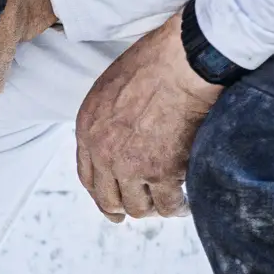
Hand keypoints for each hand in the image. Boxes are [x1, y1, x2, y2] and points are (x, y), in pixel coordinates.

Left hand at [75, 11, 223, 221]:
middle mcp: (103, 153)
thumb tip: (117, 137)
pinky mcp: (161, 172)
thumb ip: (107, 118)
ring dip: (154, 208)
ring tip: (170, 205)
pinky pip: (168, 204)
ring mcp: (131, 166)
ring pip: (139, 207)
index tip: (112, 203)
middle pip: (109, 199)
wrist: (181, 63)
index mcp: (87, 130)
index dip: (102, 194)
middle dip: (125, 208)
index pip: (88, 177)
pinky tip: (185, 205)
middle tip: (141, 210)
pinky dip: (178, 207)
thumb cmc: (154, 63)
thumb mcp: (110, 88)